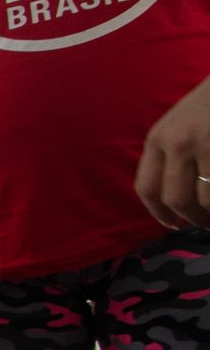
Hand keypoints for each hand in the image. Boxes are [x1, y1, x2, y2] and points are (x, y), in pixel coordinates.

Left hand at [135, 79, 209, 229]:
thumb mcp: (178, 125)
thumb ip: (169, 155)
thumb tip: (171, 200)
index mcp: (158, 138)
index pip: (146, 187)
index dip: (157, 213)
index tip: (171, 223)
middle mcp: (177, 143)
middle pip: (175, 199)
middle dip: (191, 218)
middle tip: (204, 224)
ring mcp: (205, 146)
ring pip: (204, 199)